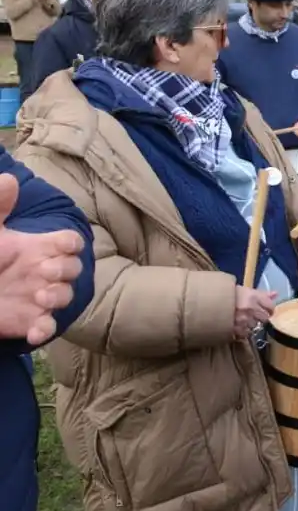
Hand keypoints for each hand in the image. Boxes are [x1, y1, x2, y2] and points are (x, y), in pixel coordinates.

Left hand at [0, 175, 85, 344]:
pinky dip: (45, 330)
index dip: (72, 243)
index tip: (64, 245)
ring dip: (59, 296)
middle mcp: (41, 271)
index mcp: (35, 248)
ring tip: (39, 296)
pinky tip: (34, 331)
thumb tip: (9, 179)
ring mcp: (36, 297)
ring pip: (66, 296)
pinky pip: (46, 327)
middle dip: (66, 269)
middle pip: (74, 267)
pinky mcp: (27, 322)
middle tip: (44, 271)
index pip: (70, 242)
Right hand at [233, 286, 277, 338]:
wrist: (207, 302)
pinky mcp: (235, 329)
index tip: (267, 310)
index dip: (269, 309)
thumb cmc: (228, 294)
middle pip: (265, 318)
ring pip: (256, 326)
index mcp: (253, 296)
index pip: (270, 306)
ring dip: (252, 324)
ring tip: (244, 319)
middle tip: (254, 315)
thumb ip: (262, 294)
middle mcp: (250, 308)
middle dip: (261, 317)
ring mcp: (243, 320)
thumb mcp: (245, 290)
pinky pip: (246, 333)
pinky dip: (244, 330)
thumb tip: (276, 294)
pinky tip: (239, 325)